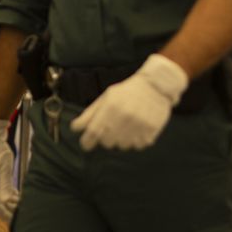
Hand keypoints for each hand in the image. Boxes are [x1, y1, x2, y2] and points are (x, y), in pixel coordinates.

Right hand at [0, 115, 17, 212]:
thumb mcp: (4, 167)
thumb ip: (5, 185)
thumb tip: (7, 201)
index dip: (5, 215)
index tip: (14, 222)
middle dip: (9, 212)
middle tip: (20, 217)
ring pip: (0, 197)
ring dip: (10, 204)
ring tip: (22, 208)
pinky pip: (1, 190)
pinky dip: (9, 195)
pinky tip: (17, 197)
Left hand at [71, 54, 187, 150]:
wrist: (156, 86)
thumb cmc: (128, 91)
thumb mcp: (107, 97)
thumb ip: (90, 113)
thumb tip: (75, 128)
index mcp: (111, 107)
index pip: (93, 133)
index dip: (87, 141)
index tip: (86, 144)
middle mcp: (125, 117)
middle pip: (107, 143)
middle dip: (106, 138)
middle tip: (112, 129)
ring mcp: (139, 126)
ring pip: (122, 146)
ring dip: (121, 140)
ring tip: (126, 128)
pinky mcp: (151, 132)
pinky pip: (137, 146)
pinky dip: (135, 141)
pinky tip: (137, 129)